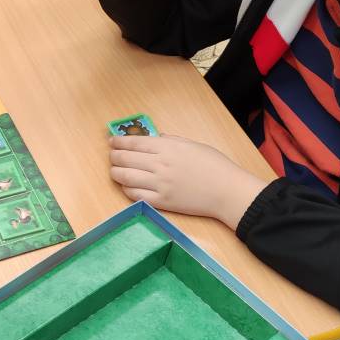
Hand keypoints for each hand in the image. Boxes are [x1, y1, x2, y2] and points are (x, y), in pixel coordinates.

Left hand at [108, 134, 266, 227]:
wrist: (227, 191)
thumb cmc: (215, 165)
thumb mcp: (193, 144)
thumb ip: (172, 140)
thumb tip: (156, 137)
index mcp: (167, 147)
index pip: (134, 143)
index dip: (119, 142)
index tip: (112, 141)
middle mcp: (159, 164)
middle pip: (125, 159)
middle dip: (114, 156)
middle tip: (112, 156)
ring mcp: (159, 184)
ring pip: (125, 177)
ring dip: (116, 173)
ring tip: (115, 171)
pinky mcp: (161, 202)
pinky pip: (135, 195)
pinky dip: (127, 189)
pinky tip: (127, 186)